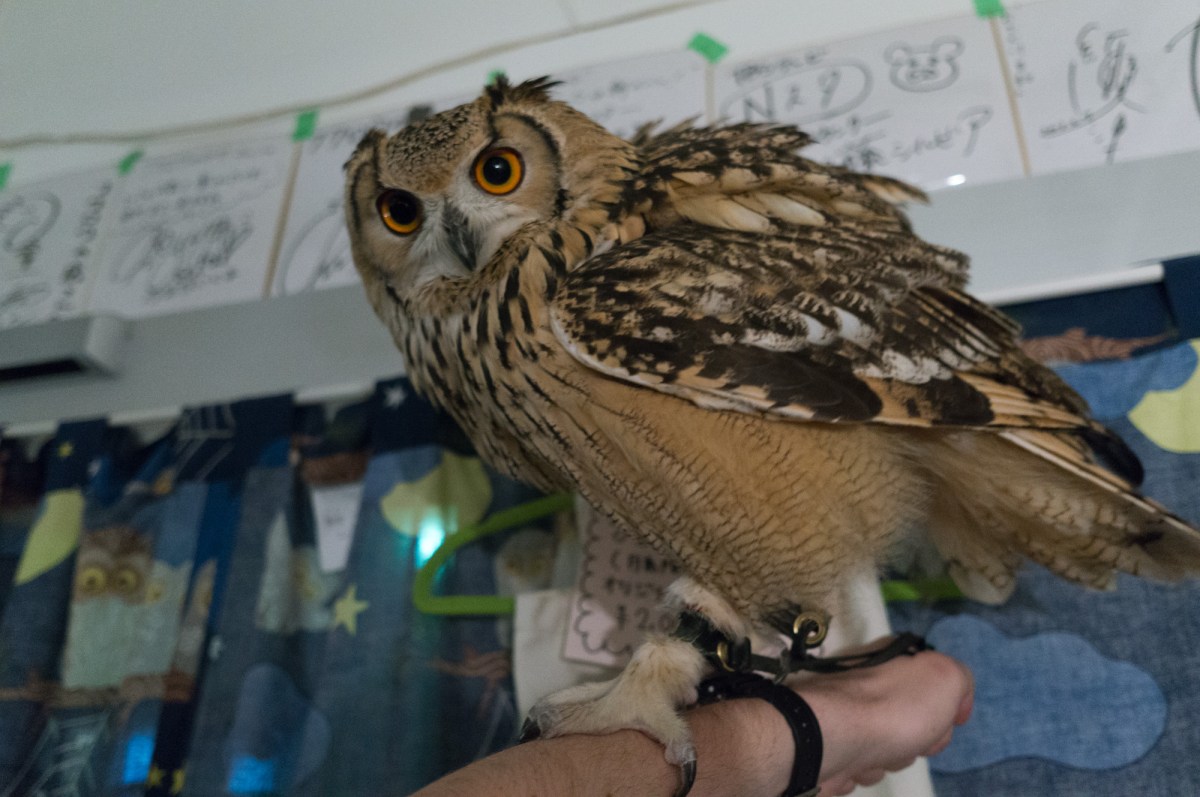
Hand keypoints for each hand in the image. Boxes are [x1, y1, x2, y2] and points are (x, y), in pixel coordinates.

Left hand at [799, 645, 973, 794]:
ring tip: (876, 752)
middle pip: (909, 720)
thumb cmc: (894, 708)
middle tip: (908, 739)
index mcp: (890, 656)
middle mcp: (864, 679)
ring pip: (886, 746)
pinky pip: (859, 762)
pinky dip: (862, 767)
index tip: (940, 720)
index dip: (941, 709)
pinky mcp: (827, 742)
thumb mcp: (946, 677)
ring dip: (888, 758)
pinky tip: (856, 763)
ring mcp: (842, 712)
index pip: (930, 684)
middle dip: (915, 739)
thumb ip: (960, 679)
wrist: (830, 738)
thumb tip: (953, 700)